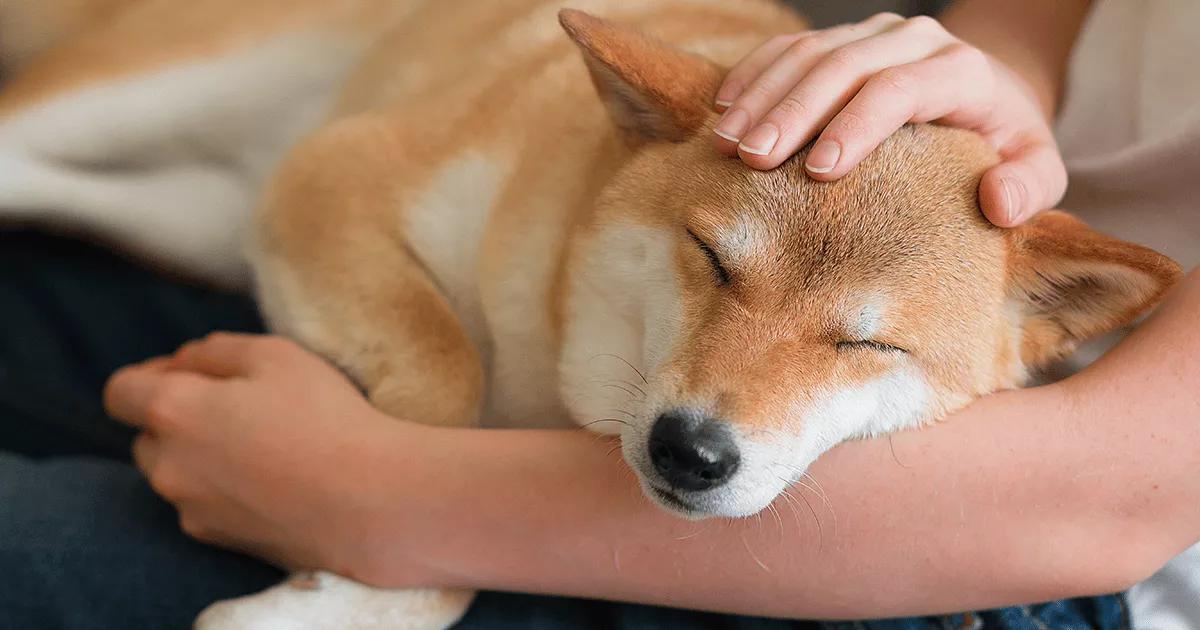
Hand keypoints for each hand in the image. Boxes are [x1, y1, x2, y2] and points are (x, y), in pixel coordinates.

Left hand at [103, 333, 401, 577]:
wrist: (368, 500)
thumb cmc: (324, 417)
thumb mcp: (274, 354)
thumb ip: (214, 350)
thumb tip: (185, 362)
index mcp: (173, 411)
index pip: (119, 391)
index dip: (148, 375)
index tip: (190, 373)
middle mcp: (167, 465)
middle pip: (146, 435)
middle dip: (176, 416)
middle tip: (237, 405)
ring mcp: (189, 507)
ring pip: (174, 472)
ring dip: (200, 454)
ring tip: (261, 444)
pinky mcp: (216, 538)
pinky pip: (202, 503)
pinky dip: (224, 487)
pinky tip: (273, 477)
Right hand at [712, 13, 1063, 225]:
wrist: (990, 94)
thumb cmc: (1004, 145)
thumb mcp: (1037, 168)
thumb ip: (1030, 187)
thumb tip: (997, 202)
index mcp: (962, 69)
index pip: (899, 88)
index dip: (856, 125)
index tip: (819, 171)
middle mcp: (915, 40)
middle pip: (844, 65)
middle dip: (793, 112)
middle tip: (752, 159)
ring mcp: (873, 35)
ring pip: (809, 52)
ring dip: (763, 96)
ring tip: (726, 142)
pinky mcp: (842, 38)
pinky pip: (789, 48)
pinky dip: (754, 75)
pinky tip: (724, 109)